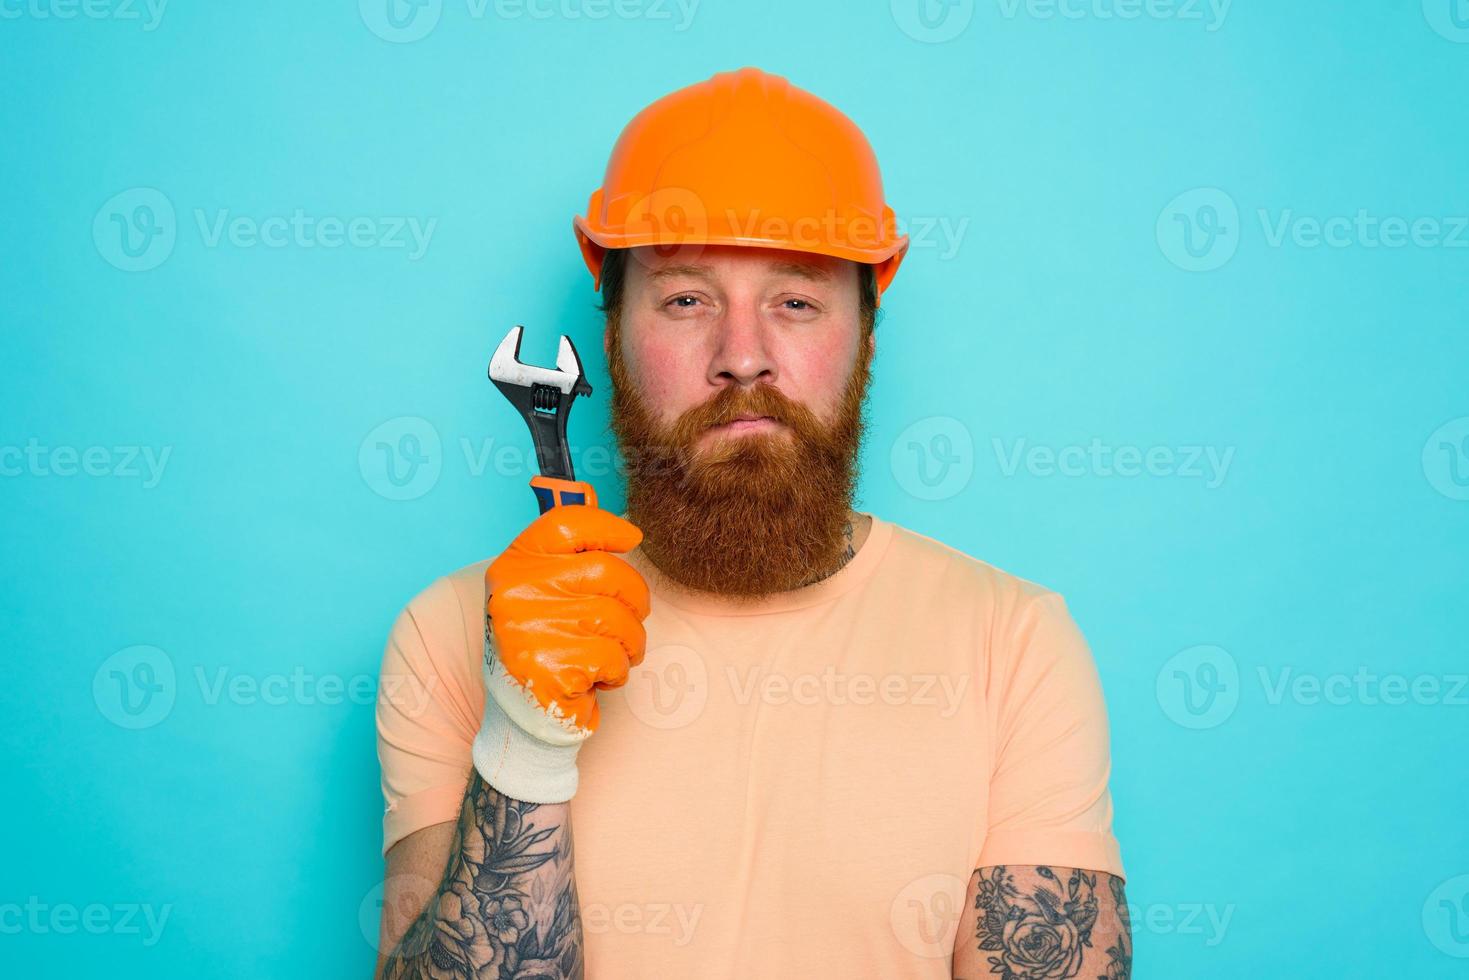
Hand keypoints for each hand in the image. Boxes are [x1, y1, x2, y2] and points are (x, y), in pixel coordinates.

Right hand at [471, 504, 650, 802]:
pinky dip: (616, 671)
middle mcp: (516, 593)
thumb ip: (571, 561)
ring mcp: (530, 631)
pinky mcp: (551, 669)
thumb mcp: (542, 594)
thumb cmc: (544, 646)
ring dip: (629, 641)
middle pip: (607, 571)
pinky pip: (613, 658)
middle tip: (629, 619)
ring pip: (617, 618)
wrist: (522, 716)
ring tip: (610, 654)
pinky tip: (595, 678)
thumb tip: (625, 531)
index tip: (631, 538)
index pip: (565, 524)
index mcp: (513, 567)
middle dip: (634, 598)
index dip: (605, 525)